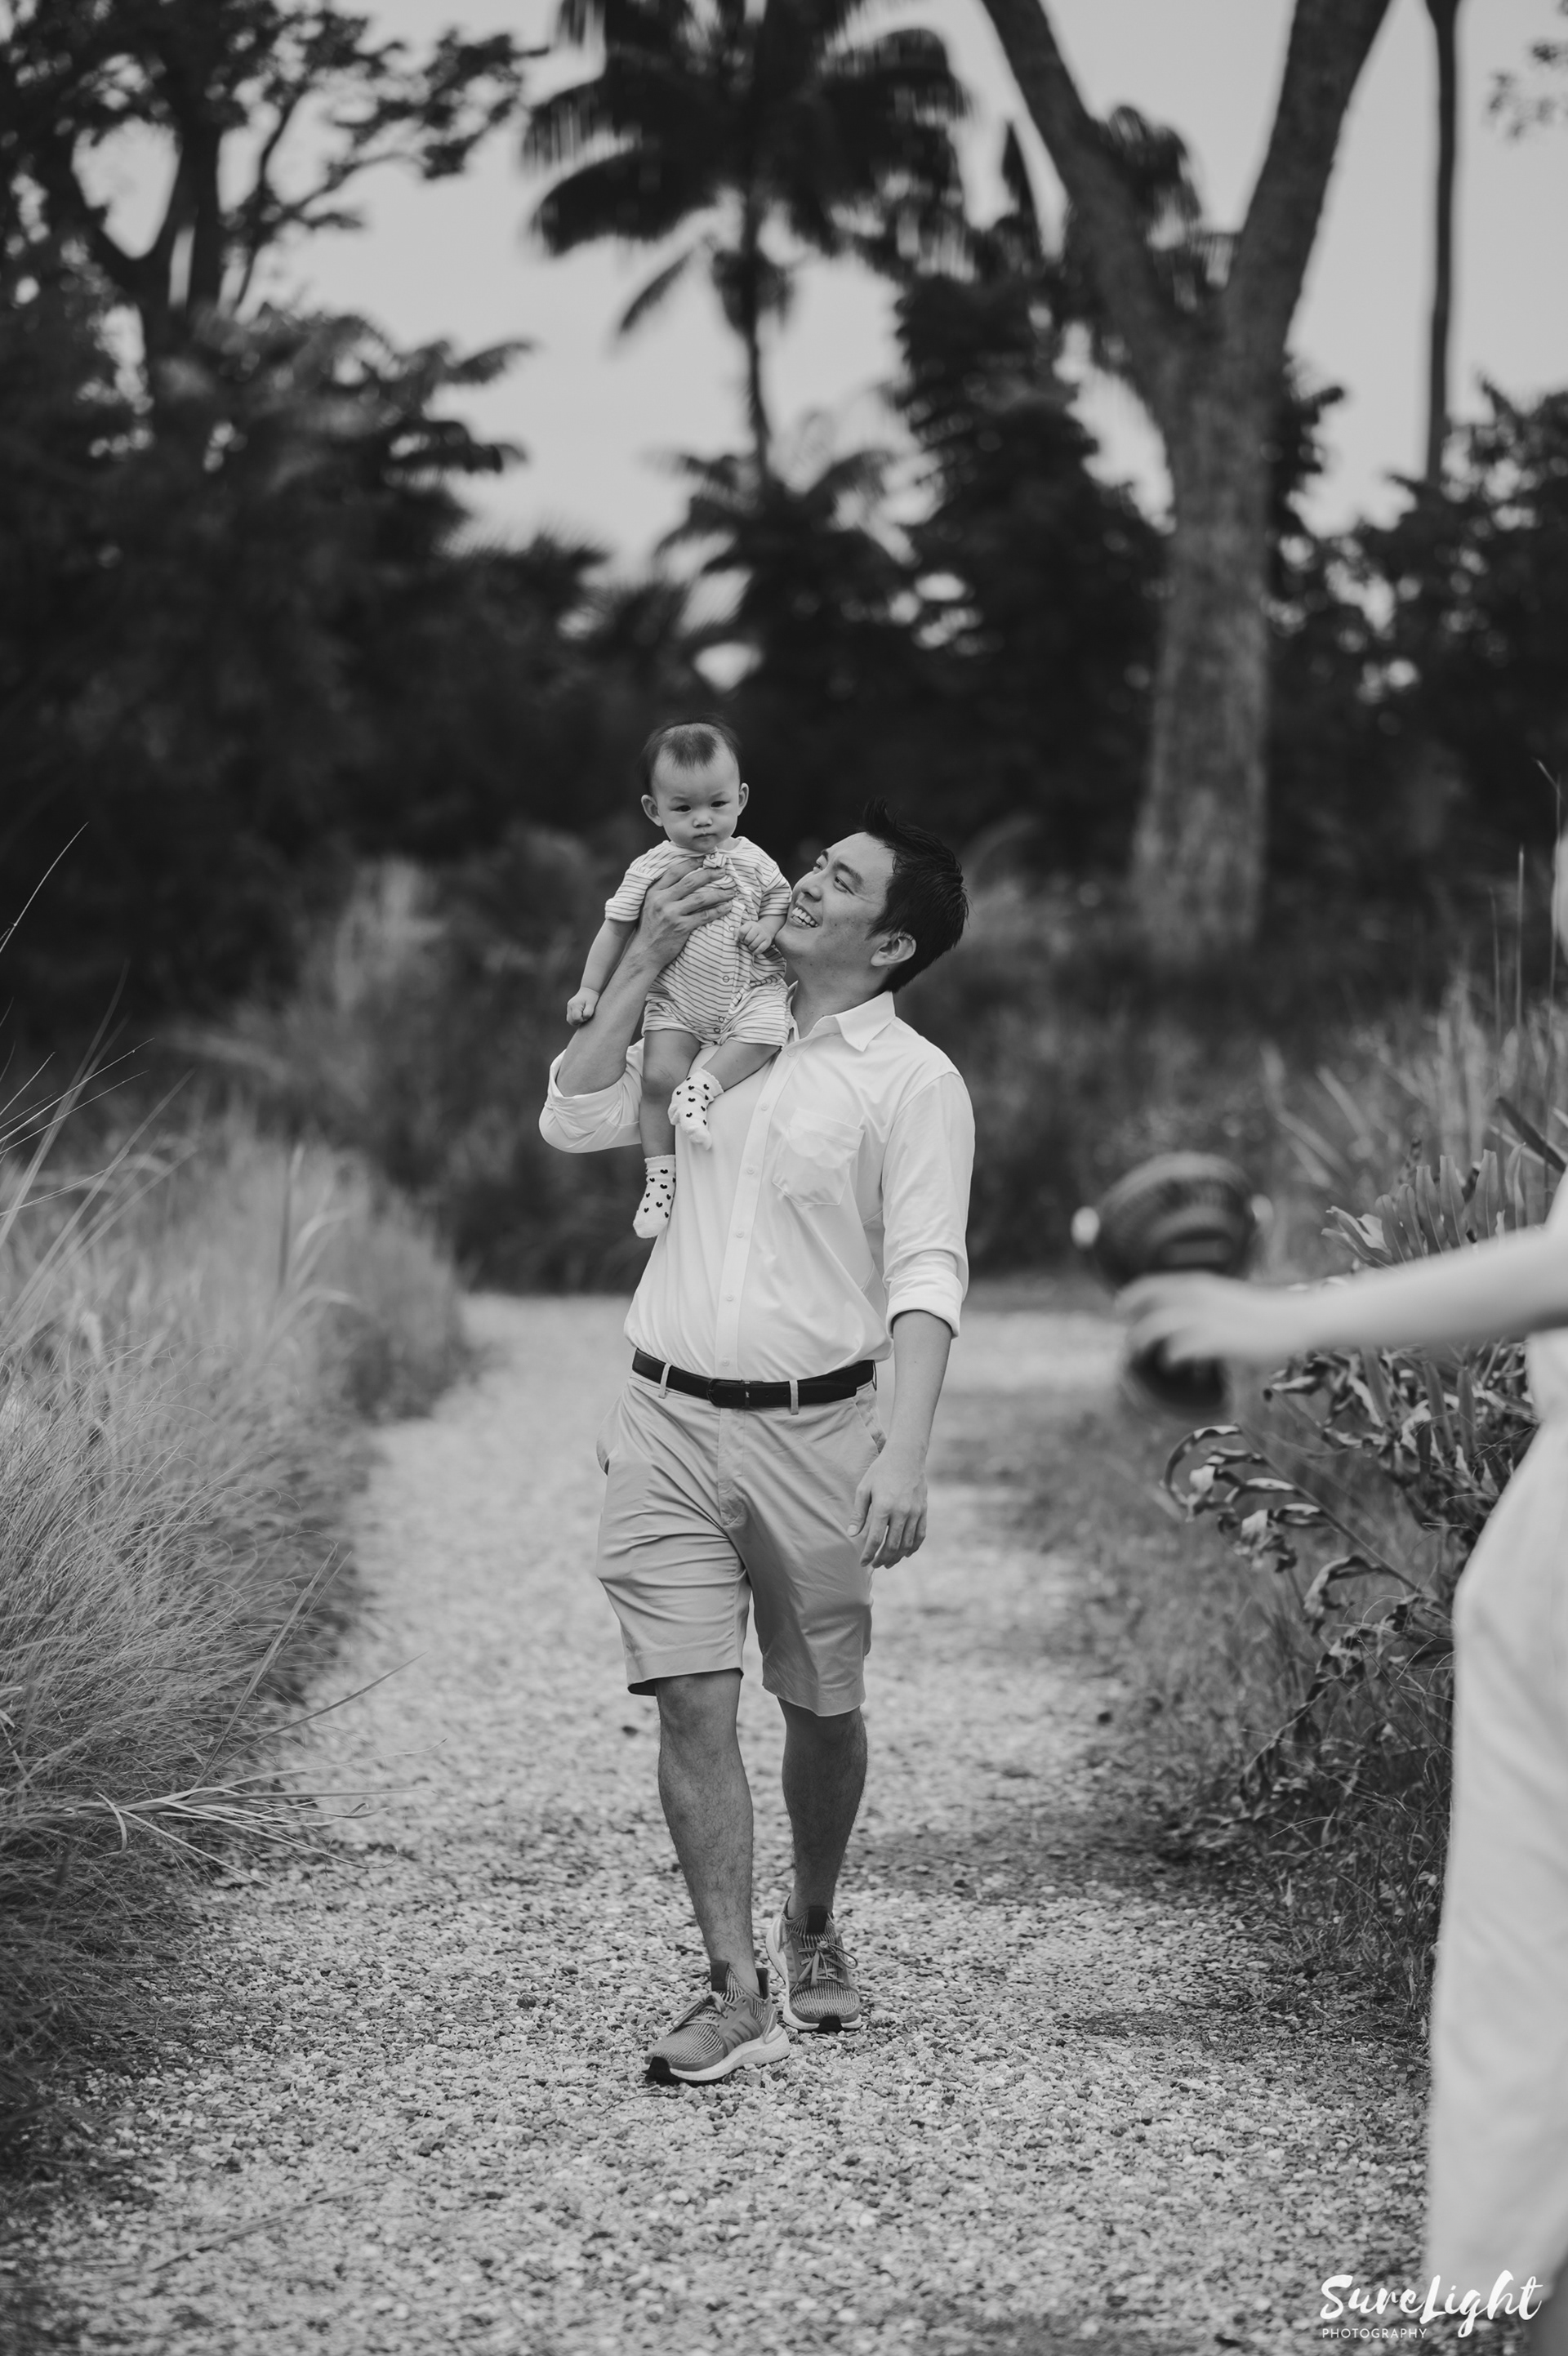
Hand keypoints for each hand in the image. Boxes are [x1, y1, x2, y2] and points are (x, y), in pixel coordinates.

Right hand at [566, 987, 598, 1025]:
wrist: (588, 990)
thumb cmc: (591, 997)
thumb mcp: (592, 1004)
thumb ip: (588, 1012)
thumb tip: (584, 1018)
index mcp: (575, 1005)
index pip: (576, 1019)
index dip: (582, 1019)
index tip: (587, 1015)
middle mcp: (570, 1006)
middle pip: (572, 1021)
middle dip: (579, 1021)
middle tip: (585, 1016)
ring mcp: (568, 1007)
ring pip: (570, 1020)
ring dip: (576, 1021)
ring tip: (583, 1016)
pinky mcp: (569, 1008)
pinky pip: (570, 1018)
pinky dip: (575, 1019)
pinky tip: (580, 1016)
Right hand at [636, 861, 737, 973]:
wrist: (645, 952)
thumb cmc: (650, 928)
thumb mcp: (650, 905)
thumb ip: (663, 891)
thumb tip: (683, 877)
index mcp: (654, 892)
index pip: (675, 871)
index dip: (691, 863)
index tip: (705, 859)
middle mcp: (661, 900)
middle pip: (690, 882)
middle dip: (709, 874)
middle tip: (723, 872)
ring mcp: (671, 914)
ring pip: (700, 898)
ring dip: (718, 893)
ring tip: (731, 891)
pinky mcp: (681, 928)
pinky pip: (704, 916)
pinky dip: (717, 910)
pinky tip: (727, 907)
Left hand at [739, 919, 778, 954]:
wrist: (765, 929)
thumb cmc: (750, 931)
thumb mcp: (743, 929)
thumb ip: (736, 933)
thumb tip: (736, 940)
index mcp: (750, 924)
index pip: (742, 931)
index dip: (740, 937)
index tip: (741, 938)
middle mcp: (758, 928)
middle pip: (747, 939)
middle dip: (745, 943)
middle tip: (747, 942)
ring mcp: (763, 934)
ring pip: (753, 945)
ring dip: (750, 948)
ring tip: (750, 946)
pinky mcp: (768, 941)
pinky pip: (760, 949)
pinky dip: (755, 952)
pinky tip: (754, 950)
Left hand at [850, 1446, 927, 1567]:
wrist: (906, 1456)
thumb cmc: (881, 1471)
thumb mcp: (864, 1489)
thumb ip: (858, 1514)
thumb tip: (851, 1535)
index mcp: (883, 1507)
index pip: (875, 1539)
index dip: (868, 1555)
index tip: (863, 1564)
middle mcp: (901, 1512)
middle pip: (892, 1546)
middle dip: (882, 1559)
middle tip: (875, 1565)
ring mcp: (915, 1512)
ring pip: (907, 1544)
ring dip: (897, 1557)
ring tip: (888, 1563)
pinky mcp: (923, 1511)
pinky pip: (920, 1535)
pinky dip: (913, 1548)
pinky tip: (905, 1554)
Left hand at [1118, 1274, 1314, 1369]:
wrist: (1291, 1319)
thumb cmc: (1257, 1313)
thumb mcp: (1222, 1298)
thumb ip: (1197, 1303)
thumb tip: (1174, 1319)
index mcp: (1196, 1284)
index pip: (1149, 1285)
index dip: (1131, 1297)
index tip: (1121, 1310)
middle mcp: (1196, 1297)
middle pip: (1146, 1308)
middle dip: (1134, 1329)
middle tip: (1132, 1349)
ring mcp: (1205, 1318)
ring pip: (1156, 1327)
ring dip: (1143, 1344)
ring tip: (1143, 1359)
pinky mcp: (1216, 1339)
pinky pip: (1178, 1348)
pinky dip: (1169, 1358)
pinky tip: (1173, 1366)